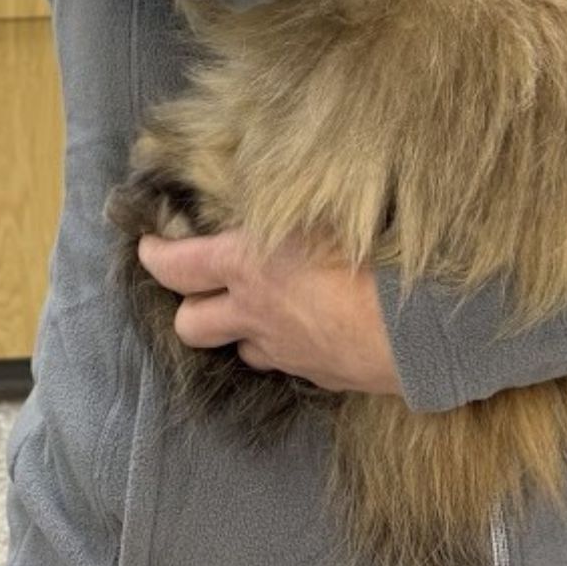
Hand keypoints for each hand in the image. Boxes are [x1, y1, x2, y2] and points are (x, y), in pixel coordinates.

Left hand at [137, 229, 401, 395]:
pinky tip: (309, 327)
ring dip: (241, 330)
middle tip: (202, 287)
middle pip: (191, 326)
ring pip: (239, 350)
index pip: (177, 266)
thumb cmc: (371, 250)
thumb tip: (272, 190)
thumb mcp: (320, 209)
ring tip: (259, 308)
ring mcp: (284, 351)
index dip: (154, 255)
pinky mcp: (317, 376)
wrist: (419, 322)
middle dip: (188, 307)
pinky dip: (285, 346)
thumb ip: (286, 205)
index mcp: (247, 265)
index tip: (147, 244)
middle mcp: (254, 313)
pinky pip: (286, 362)